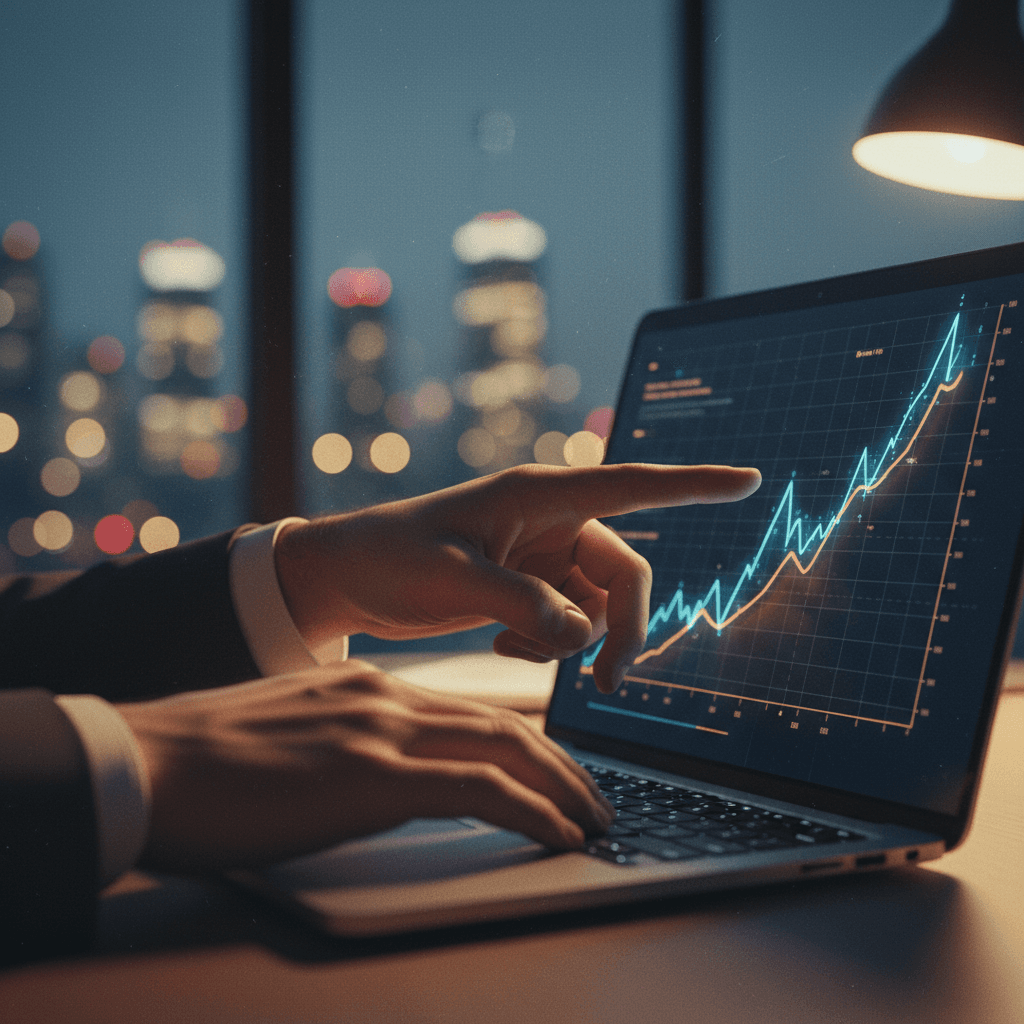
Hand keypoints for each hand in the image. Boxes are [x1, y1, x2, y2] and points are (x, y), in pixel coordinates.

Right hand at [118, 661, 614, 871]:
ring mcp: (382, 730)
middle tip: (596, 800)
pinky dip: (532, 811)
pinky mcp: (373, 775)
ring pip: (506, 749)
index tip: (554, 772)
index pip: (469, 711)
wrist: (146, 761)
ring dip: (563, 788)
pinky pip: (480, 789)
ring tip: (596, 822)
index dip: (525, 742)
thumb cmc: (206, 762)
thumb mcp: (292, 737)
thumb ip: (345, 745)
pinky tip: (560, 836)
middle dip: (562, 764)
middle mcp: (386, 697)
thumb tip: (380, 779)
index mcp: (367, 687)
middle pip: (504, 725)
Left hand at [275, 463, 760, 692]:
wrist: (348, 578)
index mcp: (541, 496)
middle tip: (605, 682)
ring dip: (571, 640)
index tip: (749, 481)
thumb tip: (579, 638)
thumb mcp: (454, 576)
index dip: (694, 486)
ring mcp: (542, 558)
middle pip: (625, 575)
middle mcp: (551, 523)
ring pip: (598, 607)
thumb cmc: (390, 556)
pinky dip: (548, 645)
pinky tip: (500, 644)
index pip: (633, 484)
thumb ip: (523, 604)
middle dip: (622, 627)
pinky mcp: (528, 589)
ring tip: (509, 645)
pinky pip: (569, 625)